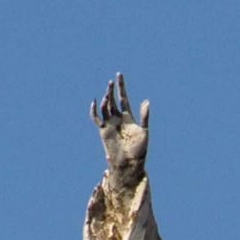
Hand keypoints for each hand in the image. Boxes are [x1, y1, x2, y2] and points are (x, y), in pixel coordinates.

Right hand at [91, 72, 149, 189]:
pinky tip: (95, 102)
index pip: (123, 98)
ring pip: (105, 107)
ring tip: (108, 92)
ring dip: (106, 98)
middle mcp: (118, 119)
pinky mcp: (103, 131)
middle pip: (113, 100)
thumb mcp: (144, 131)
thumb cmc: (139, 151)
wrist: (129, 164)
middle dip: (112, 90)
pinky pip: (96, 118)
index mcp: (128, 117)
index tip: (119, 75)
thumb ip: (144, 116)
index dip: (121, 86)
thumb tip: (146, 100)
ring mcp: (110, 124)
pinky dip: (94, 110)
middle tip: (112, 81)